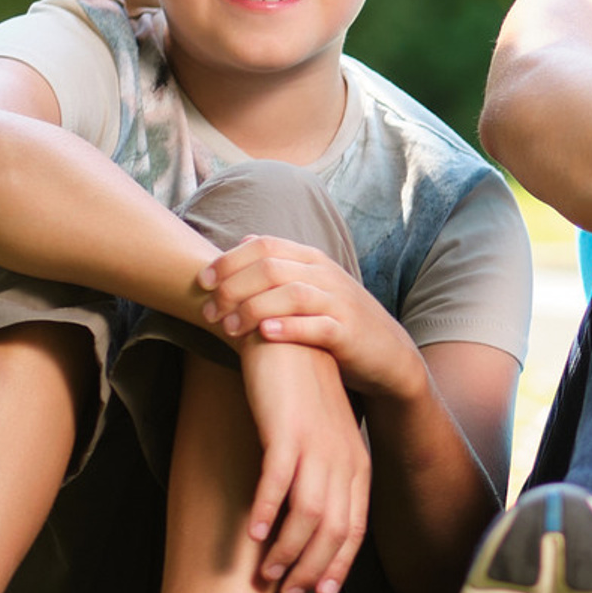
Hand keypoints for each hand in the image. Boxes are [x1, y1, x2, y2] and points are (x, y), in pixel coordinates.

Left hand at [200, 235, 422, 401]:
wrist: (388, 354)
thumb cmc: (338, 320)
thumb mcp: (313, 284)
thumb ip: (281, 262)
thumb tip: (246, 238)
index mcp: (313, 260)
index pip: (264, 246)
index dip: (229, 261)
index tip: (203, 282)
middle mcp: (326, 276)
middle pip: (271, 268)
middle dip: (233, 289)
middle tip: (210, 313)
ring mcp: (340, 303)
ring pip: (291, 294)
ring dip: (253, 309)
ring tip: (229, 329)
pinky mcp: (349, 334)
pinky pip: (317, 326)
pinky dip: (288, 328)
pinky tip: (265, 335)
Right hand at [238, 339, 370, 592]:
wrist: (287, 345)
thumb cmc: (300, 398)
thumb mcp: (322, 440)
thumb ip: (320, 478)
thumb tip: (307, 522)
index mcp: (356, 464)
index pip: (354, 528)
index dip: (338, 565)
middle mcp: (344, 459)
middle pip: (334, 530)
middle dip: (313, 569)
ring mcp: (318, 446)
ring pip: (309, 514)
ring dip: (287, 550)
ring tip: (265, 574)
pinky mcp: (287, 432)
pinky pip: (278, 481)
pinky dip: (267, 511)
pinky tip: (252, 533)